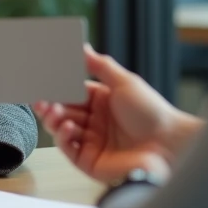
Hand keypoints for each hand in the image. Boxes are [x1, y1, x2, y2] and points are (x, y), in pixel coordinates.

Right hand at [34, 46, 202, 184]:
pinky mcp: (89, 161)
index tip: (41, 79)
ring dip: (53, 119)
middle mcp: (94, 122)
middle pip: (63, 111)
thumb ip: (99, 65)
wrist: (168, 144)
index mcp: (101, 101)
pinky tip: (66, 126)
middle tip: (40, 98)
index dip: (56, 87)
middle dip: (49, 104)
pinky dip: (62, 137)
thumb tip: (82, 46)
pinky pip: (68, 149)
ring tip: (53, 110)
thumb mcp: (124, 82)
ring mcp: (91, 142)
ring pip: (61, 129)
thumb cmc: (151, 112)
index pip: (71, 92)